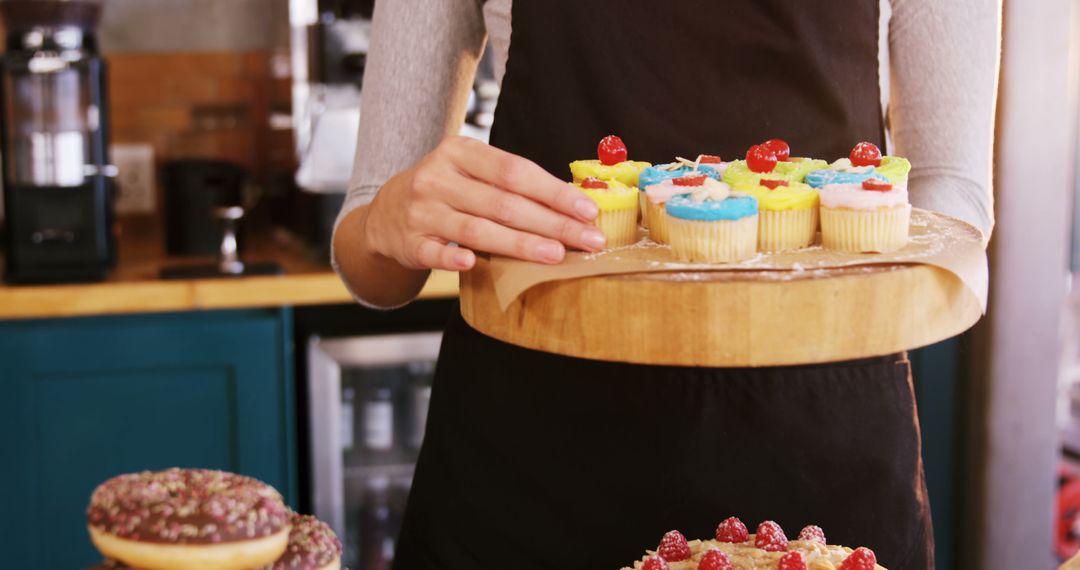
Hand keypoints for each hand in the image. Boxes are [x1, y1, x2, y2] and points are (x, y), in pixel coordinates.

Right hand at [362, 136, 605, 270]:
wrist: (386, 215)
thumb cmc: (445, 192)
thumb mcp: (469, 173)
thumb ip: (509, 183)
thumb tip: (572, 202)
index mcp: (459, 152)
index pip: (515, 171)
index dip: (553, 191)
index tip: (587, 210)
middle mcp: (438, 177)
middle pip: (504, 202)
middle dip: (551, 223)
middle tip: (587, 240)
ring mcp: (421, 211)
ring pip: (477, 229)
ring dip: (520, 244)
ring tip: (556, 255)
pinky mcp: (409, 243)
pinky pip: (435, 253)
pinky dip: (453, 258)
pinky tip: (473, 263)